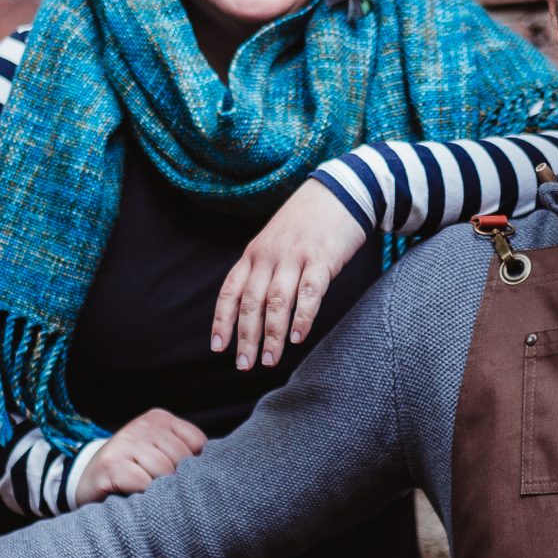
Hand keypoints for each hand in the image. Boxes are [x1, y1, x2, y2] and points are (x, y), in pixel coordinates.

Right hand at [76, 407, 207, 501]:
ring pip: (164, 471)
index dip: (195, 467)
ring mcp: (124, 443)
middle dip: (177, 481)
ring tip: (150, 496)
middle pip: (182, 459)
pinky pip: (142, 483)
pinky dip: (144, 496)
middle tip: (165, 492)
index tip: (184, 479)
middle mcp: (142, 426)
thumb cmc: (132, 471)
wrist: (87, 481)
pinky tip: (136, 498)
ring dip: (160, 490)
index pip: (197, 442)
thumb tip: (218, 469)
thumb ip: (184, 454)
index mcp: (159, 419)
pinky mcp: (111, 464)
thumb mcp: (159, 453)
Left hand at [211, 181, 365, 370]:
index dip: (222, 321)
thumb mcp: (273, 242)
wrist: (338, 192)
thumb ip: (262, 271)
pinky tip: (298, 337)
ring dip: (271, 335)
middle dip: (245, 337)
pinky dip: (303, 317)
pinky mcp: (322, 258)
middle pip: (251, 303)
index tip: (218, 348)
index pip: (230, 291)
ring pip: (277, 302)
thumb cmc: (305, 223)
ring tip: (269, 360)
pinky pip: (310, 293)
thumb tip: (252, 310)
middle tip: (244, 366)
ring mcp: (294, 257)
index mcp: (253, 254)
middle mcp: (269, 256)